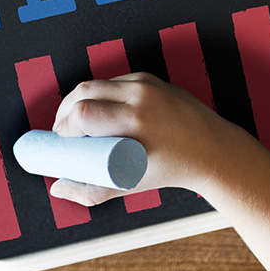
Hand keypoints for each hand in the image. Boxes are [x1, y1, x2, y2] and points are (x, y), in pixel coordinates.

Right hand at [50, 72, 251, 205]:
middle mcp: (142, 98)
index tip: (63, 142)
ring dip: (78, 100)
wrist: (212, 149)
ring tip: (73, 121)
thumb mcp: (132, 184)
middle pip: (84, 92)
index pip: (84, 114)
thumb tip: (57, 189)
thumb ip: (93, 192)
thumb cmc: (170, 170)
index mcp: (136, 124)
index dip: (65, 127)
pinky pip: (114, 81)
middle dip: (65, 111)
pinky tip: (94, 108)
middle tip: (62, 131)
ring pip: (96, 83)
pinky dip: (99, 94)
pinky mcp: (150, 78)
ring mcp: (147, 85)